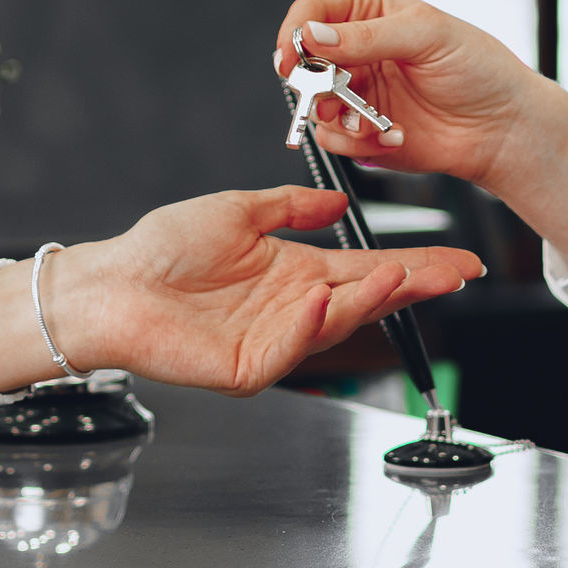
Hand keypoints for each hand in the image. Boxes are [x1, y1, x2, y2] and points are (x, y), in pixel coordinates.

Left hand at [66, 187, 484, 397]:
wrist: (110, 284)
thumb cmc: (159, 250)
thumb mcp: (237, 210)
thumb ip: (290, 208)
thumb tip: (338, 201)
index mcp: (293, 272)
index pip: (367, 268)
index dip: (414, 264)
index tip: (456, 259)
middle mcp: (291, 309)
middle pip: (366, 300)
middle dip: (413, 286)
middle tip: (454, 273)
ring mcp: (272, 342)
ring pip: (335, 324)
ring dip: (369, 300)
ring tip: (398, 274)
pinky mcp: (247, 367)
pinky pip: (289, 348)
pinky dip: (310, 324)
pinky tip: (325, 299)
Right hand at [271, 0, 567, 261]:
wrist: (502, 128)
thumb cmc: (478, 69)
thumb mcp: (427, 36)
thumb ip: (367, 36)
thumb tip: (313, 36)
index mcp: (368, 9)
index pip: (312, 10)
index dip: (296, 31)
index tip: (292, 56)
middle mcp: (354, 48)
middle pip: (301, 59)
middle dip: (311, 81)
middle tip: (332, 94)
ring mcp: (354, 91)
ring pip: (311, 103)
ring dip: (336, 116)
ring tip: (370, 121)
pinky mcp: (359, 129)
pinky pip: (333, 138)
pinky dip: (357, 141)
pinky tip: (392, 135)